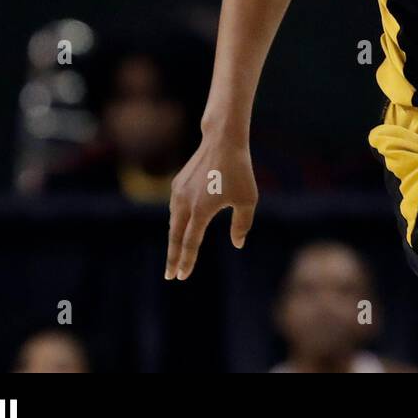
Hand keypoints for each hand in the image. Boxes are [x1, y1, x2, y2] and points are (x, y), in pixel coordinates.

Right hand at [165, 134, 257, 280]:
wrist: (222, 141)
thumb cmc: (239, 171)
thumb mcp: (247, 199)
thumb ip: (242, 224)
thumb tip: (237, 244)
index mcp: (201, 210)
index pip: (190, 243)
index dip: (186, 261)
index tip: (181, 276)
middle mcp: (185, 203)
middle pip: (175, 237)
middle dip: (173, 257)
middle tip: (170, 275)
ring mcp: (178, 192)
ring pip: (174, 222)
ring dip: (174, 239)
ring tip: (176, 254)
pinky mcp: (178, 184)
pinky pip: (175, 208)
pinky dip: (177, 222)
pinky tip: (181, 227)